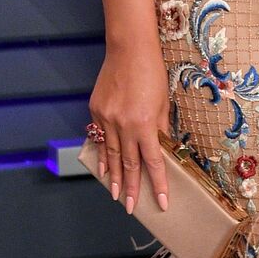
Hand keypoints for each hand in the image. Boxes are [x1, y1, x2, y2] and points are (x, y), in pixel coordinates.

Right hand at [88, 43, 171, 214]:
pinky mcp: (96, 110)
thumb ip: (159, 129)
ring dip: (114, 177)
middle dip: (131, 188)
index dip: (158, 184)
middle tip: (131, 208)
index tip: (162, 202)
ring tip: (116, 194)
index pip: (153, 162)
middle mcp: (124, 125)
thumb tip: (160, 149)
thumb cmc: (152, 74)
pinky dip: (102, 154)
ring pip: (110, 154)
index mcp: (144, 124)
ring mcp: (106, 118)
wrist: (128, 49)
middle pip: (128, 164)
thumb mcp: (162, 103)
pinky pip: (100, 137)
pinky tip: (103, 168)